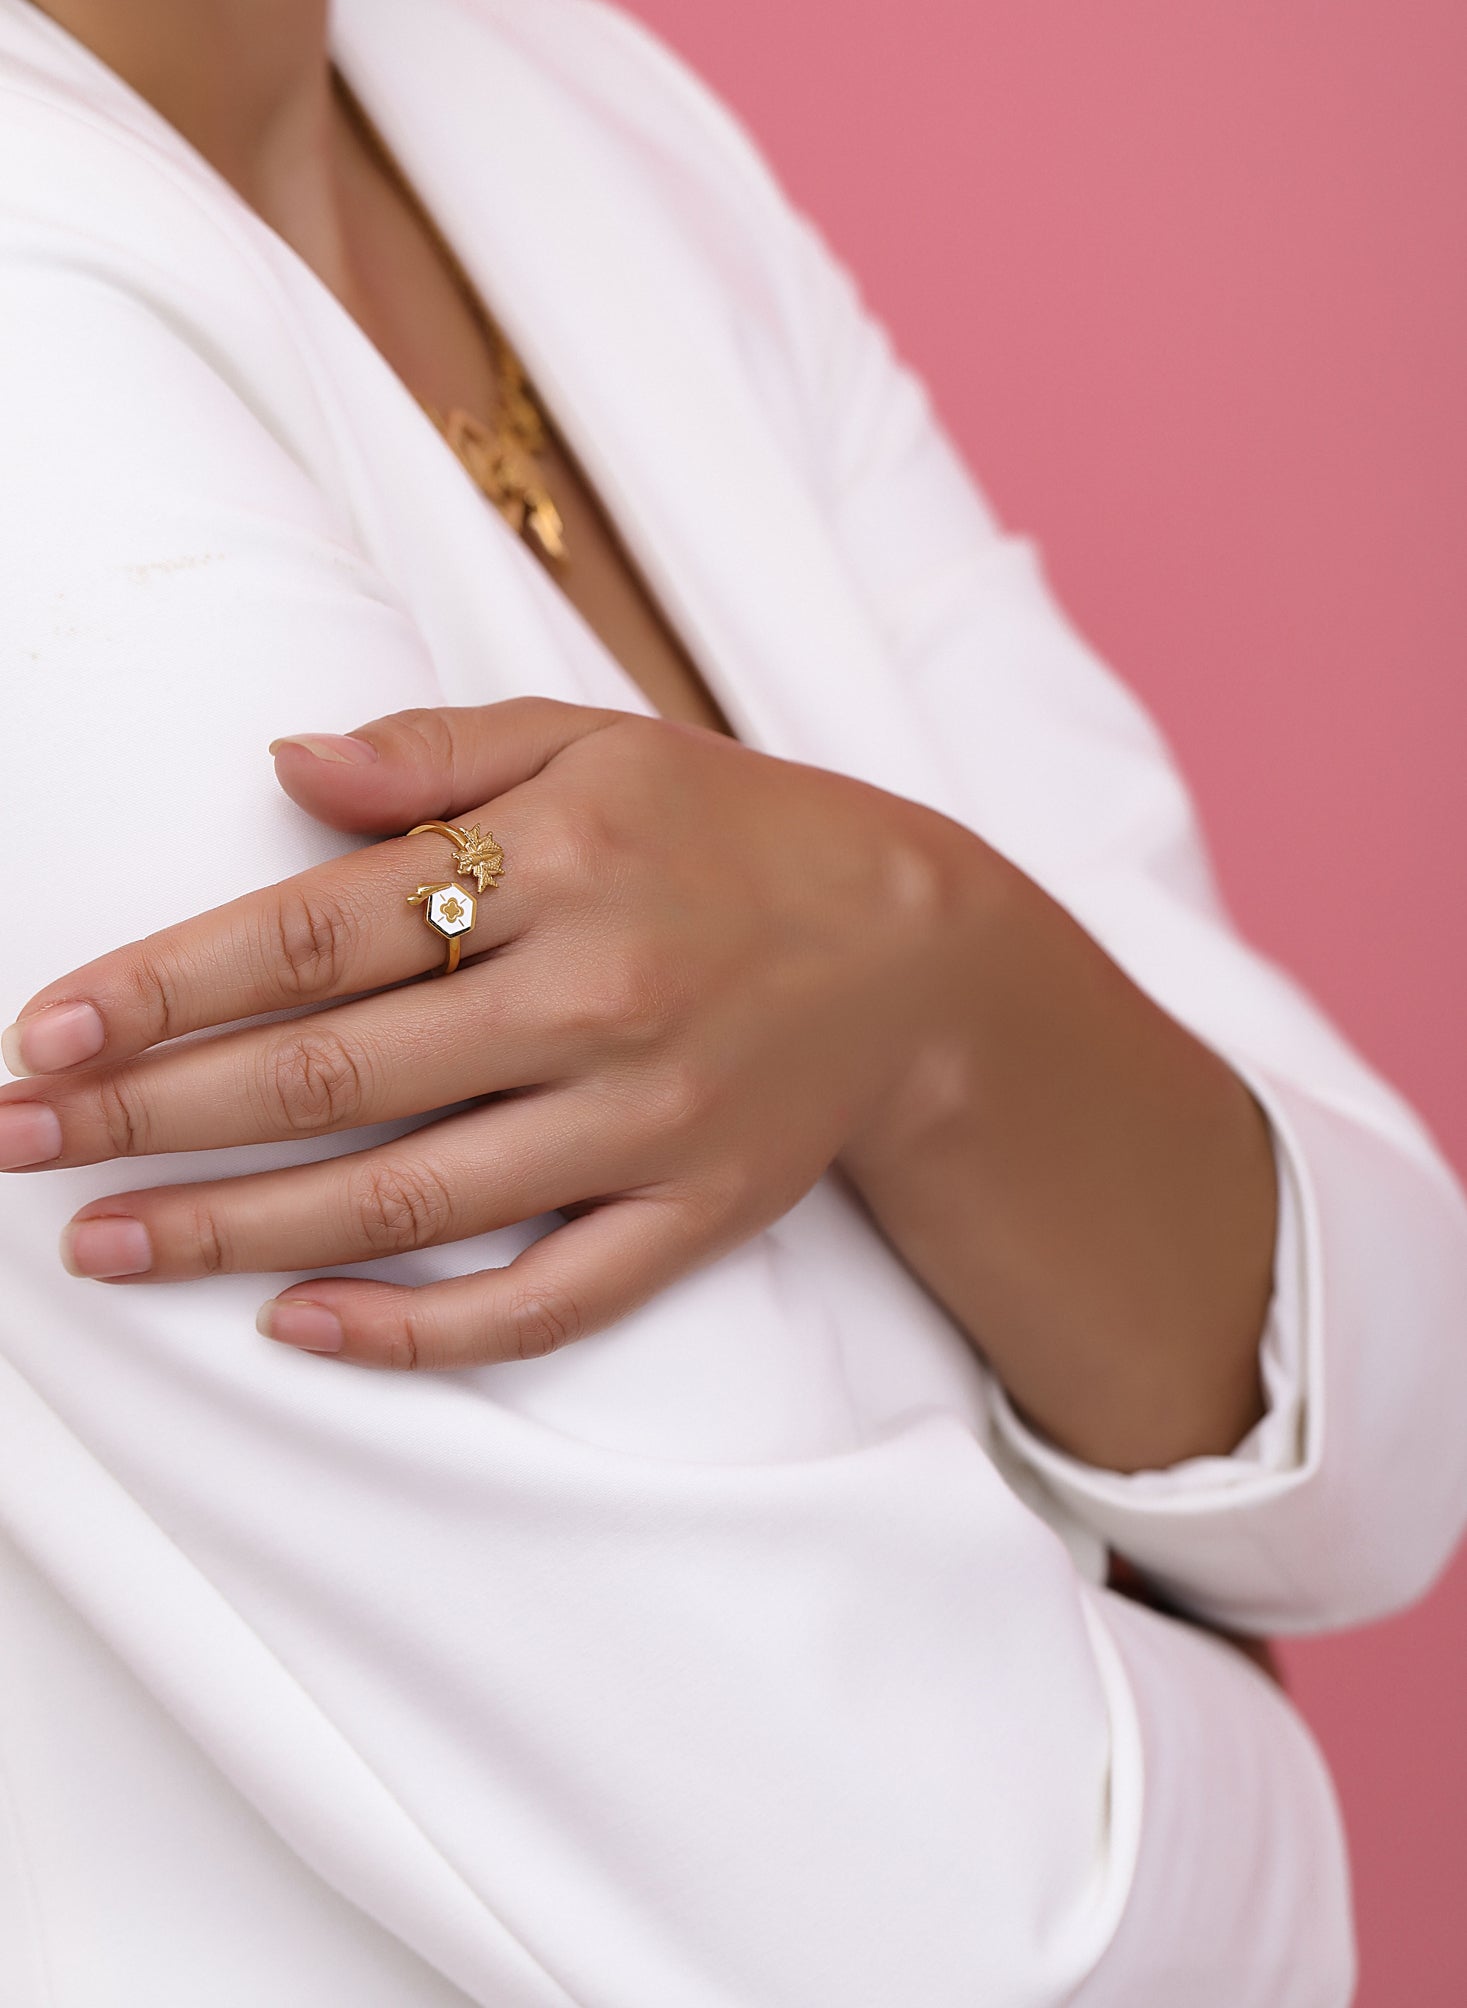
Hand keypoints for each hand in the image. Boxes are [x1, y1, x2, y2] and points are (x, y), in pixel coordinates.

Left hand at [0, 700, 984, 1368]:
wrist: (916, 950)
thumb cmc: (729, 831)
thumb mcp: (594, 738)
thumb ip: (433, 749)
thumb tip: (280, 763)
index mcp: (560, 860)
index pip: (314, 931)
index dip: (164, 987)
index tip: (46, 1032)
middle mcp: (597, 996)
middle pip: (331, 1077)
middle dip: (151, 1116)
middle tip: (18, 1144)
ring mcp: (646, 1121)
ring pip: (406, 1204)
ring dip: (235, 1232)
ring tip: (104, 1246)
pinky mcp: (691, 1214)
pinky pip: (539, 1301)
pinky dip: (414, 1331)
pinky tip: (296, 1327)